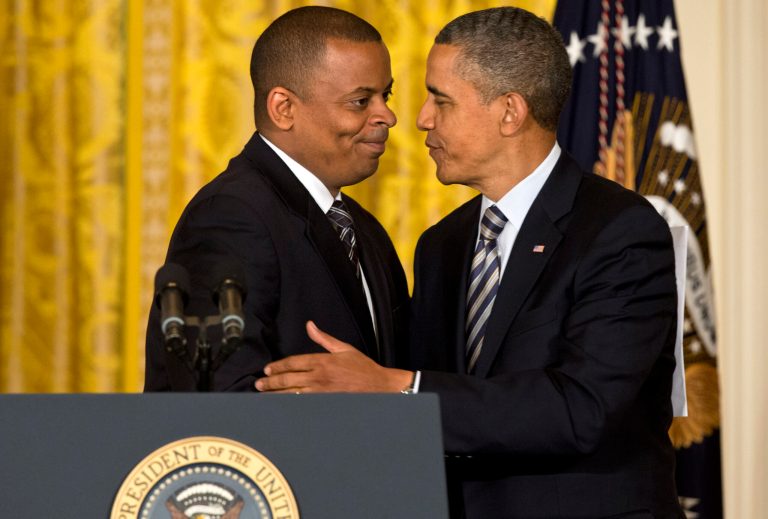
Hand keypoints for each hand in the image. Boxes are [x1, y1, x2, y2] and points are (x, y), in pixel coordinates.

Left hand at [255, 321, 412, 392]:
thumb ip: (323, 338)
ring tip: (264, 396)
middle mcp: (318, 378)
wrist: (379, 386)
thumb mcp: (344, 348)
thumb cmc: (363, 368)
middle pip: (288, 380)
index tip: (268, 369)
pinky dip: (290, 404)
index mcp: (322, 361)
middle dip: (271, 382)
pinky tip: (282, 405)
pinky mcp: (324, 403)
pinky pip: (302, 404)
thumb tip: (310, 325)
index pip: (293, 363)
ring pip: (292, 394)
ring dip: (276, 395)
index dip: (278, 366)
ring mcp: (320, 393)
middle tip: (259, 384)